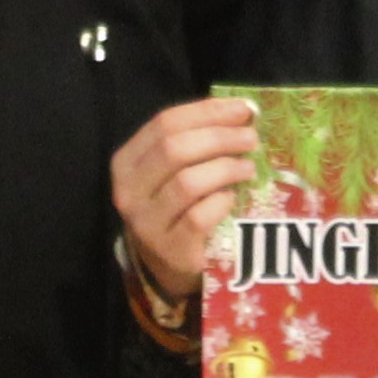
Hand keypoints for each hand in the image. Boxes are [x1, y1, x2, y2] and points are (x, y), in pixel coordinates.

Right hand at [111, 96, 259, 306]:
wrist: (167, 268)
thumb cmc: (176, 208)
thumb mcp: (172, 171)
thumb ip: (195, 140)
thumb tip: (242, 110)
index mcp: (126, 162)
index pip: (164, 123)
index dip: (207, 111)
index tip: (243, 109)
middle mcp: (128, 192)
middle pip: (175, 149)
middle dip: (220, 137)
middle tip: (251, 138)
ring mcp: (146, 224)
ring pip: (187, 182)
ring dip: (226, 168)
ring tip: (248, 167)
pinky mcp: (170, 250)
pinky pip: (199, 217)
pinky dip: (221, 203)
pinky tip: (232, 199)